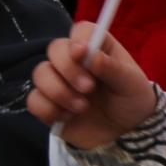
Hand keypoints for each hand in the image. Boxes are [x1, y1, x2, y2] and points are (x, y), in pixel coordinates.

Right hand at [27, 32, 160, 150]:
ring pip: (40, 73)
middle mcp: (75, 61)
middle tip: (89, 88)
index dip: (78, 40)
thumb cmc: (131, 101)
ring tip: (83, 107)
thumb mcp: (131, 84)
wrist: (125, 135)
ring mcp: (59, 82)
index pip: (81, 31)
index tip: (81, 54)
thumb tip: (90, 55)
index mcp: (99, 48)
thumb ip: (112, 68)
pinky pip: (33, 100)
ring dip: (59, 92)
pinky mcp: (48, 104)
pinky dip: (49, 110)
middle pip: (55, 48)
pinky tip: (68, 117)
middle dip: (68, 69)